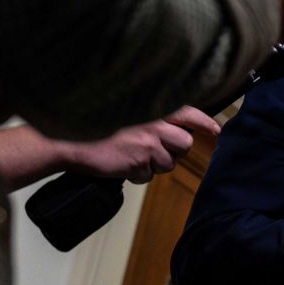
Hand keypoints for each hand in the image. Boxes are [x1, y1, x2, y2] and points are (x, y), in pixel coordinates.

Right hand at [68, 106, 219, 183]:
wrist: (68, 141)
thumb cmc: (96, 126)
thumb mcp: (127, 111)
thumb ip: (151, 117)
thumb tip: (176, 129)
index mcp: (153, 108)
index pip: (189, 113)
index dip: (204, 122)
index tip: (215, 130)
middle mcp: (154, 125)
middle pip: (185, 144)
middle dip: (173, 150)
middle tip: (152, 148)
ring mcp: (147, 145)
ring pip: (168, 163)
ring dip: (153, 164)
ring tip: (131, 154)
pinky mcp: (137, 164)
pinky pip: (148, 176)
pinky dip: (137, 174)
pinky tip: (122, 164)